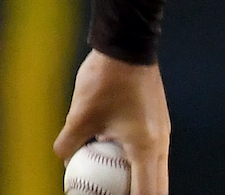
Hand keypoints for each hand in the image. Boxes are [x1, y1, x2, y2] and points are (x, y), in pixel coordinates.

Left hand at [54, 49, 170, 194]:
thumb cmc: (105, 80)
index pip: (148, 193)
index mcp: (145, 147)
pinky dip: (135, 165)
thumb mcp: (78, 117)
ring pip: (155, 170)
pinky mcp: (156, 122)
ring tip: (111, 187)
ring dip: (137, 182)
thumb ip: (68, 146)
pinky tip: (113, 160)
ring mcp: (161, 132)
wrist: (127, 44)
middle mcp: (160, 142)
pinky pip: (149, 154)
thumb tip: (63, 163)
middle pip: (157, 187)